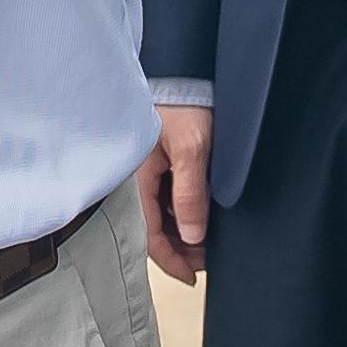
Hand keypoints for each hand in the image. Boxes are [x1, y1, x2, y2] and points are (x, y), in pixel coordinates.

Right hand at [141, 104, 214, 281]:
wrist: (187, 71)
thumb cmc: (184, 102)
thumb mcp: (191, 149)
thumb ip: (189, 194)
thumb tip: (191, 234)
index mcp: (137, 179)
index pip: (149, 234)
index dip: (171, 260)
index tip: (192, 276)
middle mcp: (138, 179)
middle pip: (154, 228)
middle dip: (181, 249)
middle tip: (208, 260)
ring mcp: (148, 171)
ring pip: (162, 214)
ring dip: (183, 231)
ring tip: (209, 241)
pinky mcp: (159, 162)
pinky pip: (167, 197)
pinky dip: (183, 212)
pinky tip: (200, 217)